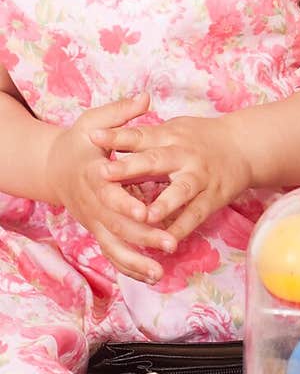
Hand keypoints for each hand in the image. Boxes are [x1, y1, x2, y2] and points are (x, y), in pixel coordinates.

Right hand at [45, 92, 176, 283]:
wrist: (54, 167)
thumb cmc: (79, 142)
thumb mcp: (94, 122)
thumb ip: (121, 114)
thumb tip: (145, 97)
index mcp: (94, 176)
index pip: (110, 193)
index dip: (128, 203)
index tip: (148, 210)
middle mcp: (93, 203)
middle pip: (117, 225)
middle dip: (144, 236)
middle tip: (170, 243)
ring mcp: (95, 221)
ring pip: (114, 246)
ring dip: (137, 260)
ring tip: (161, 272)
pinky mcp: (99, 231)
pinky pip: (113, 253)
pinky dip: (130, 267)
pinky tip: (152, 276)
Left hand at [90, 114, 252, 244]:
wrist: (245, 147)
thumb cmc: (200, 138)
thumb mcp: (172, 128)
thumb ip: (142, 134)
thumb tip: (104, 132)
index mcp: (170, 136)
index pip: (139, 135)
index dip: (117, 136)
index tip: (93, 137)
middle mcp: (184, 155)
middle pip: (155, 161)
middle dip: (130, 168)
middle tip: (103, 173)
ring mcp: (200, 177)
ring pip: (180, 191)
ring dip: (163, 204)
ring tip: (144, 216)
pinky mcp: (212, 198)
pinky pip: (195, 215)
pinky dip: (182, 229)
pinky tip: (166, 243)